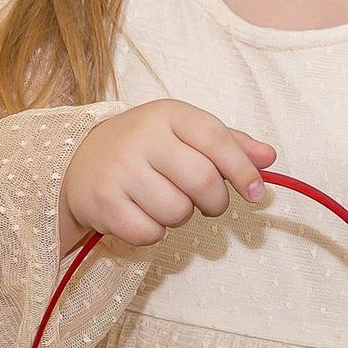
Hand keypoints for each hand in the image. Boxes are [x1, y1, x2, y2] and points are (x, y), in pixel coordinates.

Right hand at [60, 100, 275, 251]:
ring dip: (181, 216)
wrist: (78, 162)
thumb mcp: (183, 133)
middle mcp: (142, 137)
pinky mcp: (103, 203)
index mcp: (168, 114)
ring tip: (165, 201)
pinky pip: (150, 233)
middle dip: (215, 202)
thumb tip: (269, 158)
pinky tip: (142, 213)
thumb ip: (228, 143)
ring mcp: (120, 170)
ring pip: (177, 211)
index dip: (243, 169)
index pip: (216, 139)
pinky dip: (155, 232)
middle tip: (209, 204)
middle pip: (202, 181)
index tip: (257, 193)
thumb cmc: (144, 148)